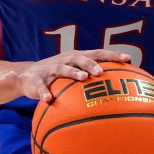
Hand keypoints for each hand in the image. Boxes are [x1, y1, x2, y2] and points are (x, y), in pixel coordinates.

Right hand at [13, 49, 129, 102]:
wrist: (26, 76)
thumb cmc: (58, 76)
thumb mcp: (74, 74)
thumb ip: (91, 80)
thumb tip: (117, 93)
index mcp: (77, 58)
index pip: (98, 54)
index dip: (112, 55)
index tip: (128, 59)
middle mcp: (66, 60)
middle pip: (81, 59)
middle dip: (92, 64)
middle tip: (102, 72)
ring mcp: (51, 69)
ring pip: (63, 68)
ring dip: (73, 72)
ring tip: (83, 78)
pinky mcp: (37, 79)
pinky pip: (41, 86)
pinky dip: (45, 92)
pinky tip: (49, 99)